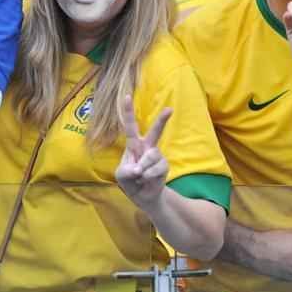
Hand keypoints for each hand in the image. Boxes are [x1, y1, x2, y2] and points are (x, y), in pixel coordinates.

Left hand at [115, 94, 171, 208]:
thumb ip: (126, 170)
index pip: (130, 126)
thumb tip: (139, 169)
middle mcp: (147, 146)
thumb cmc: (130, 180)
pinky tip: (145, 179)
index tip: (127, 96)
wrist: (143, 195)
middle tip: (169, 110)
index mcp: (134, 144)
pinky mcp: (164, 165)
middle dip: (162, 120)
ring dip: (142, 169)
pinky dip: (148, 176)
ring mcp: (156, 155)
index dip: (127, 111)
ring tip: (139, 176)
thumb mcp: (121, 175)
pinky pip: (155, 169)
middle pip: (155, 131)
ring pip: (150, 156)